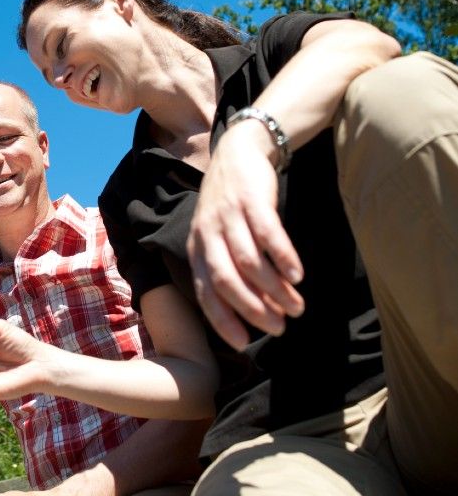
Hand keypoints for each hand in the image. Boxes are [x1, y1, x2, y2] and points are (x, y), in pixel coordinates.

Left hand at [187, 120, 304, 350]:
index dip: (222, 320)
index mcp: (197, 248)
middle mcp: (207, 234)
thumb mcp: (217, 236)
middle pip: (226, 281)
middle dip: (252, 310)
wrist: (239, 152)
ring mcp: (228, 216)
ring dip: (274, 290)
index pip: (205, 292)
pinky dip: (283, 258)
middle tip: (279, 327)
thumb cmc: (231, 205)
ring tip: (297, 306)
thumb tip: (249, 313)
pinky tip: (298, 276)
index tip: (243, 344)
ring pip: (249, 262)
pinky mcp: (251, 200)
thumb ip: (227, 268)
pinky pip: (267, 235)